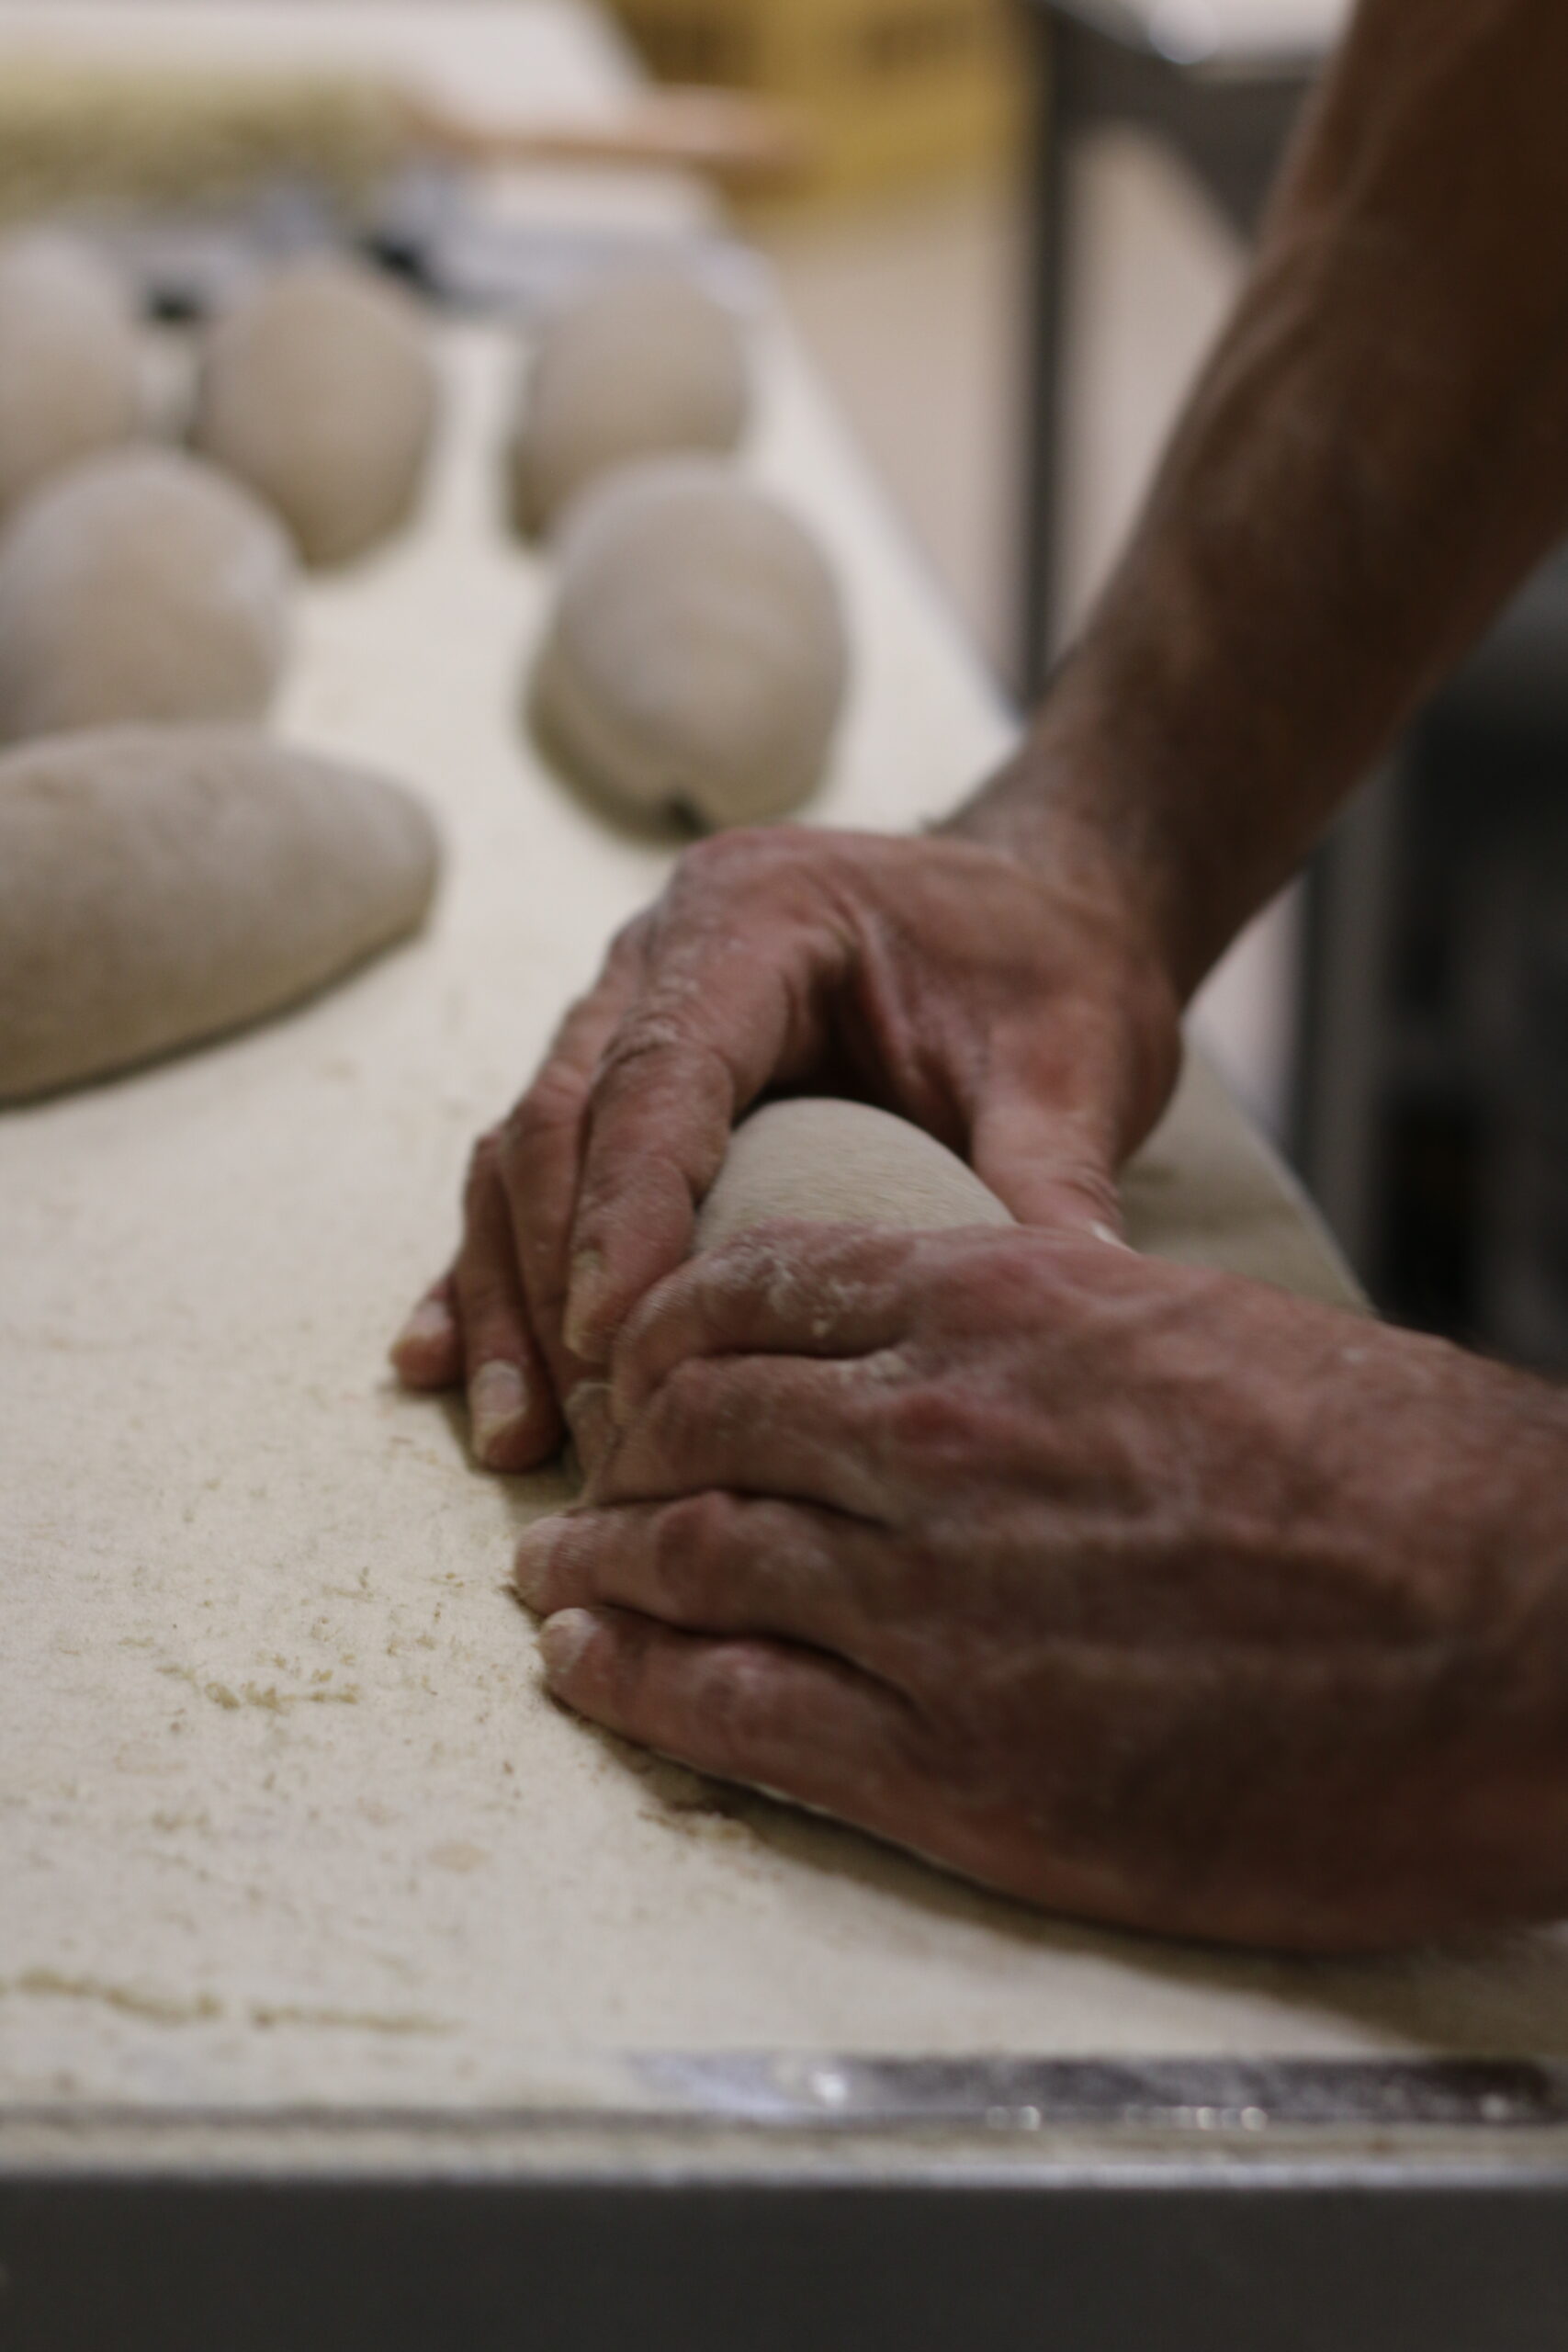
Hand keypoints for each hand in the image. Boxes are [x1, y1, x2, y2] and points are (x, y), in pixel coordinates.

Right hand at [390, 816, 1180, 1469]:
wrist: (1033, 904)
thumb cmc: (1046, 967)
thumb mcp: (1073, 1063)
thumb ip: (1051, 1181)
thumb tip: (1068, 1318)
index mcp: (755, 915)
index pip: (658, 1076)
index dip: (624, 1214)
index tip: (610, 1346)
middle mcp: (657, 953)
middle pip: (560, 1124)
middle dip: (551, 1284)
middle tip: (583, 1432)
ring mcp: (621, 1008)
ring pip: (522, 1157)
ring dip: (507, 1298)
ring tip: (516, 1441)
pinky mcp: (618, 1074)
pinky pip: (531, 1176)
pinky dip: (497, 1274)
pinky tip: (450, 1370)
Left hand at [514, 1219, 1567, 1951]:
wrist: (1523, 1636)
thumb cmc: (1407, 1479)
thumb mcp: (1208, 1337)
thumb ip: (1061, 1341)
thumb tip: (988, 1365)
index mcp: (1003, 1306)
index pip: (760, 1290)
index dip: (670, 1331)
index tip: (640, 1369)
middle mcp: (936, 1434)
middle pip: (698, 1425)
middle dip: (617, 1454)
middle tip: (577, 1485)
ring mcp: (931, 1604)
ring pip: (688, 1562)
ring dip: (593, 1570)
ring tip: (546, 1585)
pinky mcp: (959, 1770)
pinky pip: (732, 1711)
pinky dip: (634, 1685)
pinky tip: (586, 1677)